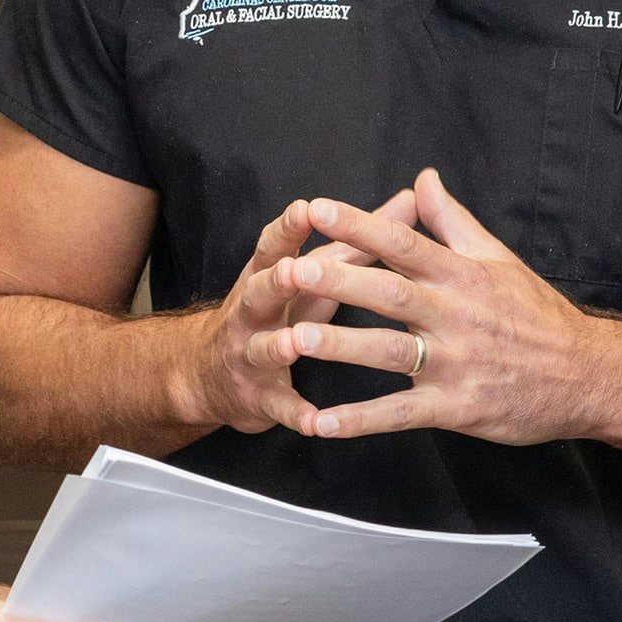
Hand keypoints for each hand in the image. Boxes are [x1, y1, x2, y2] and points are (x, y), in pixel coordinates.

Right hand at [179, 188, 418, 434]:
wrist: (211, 372)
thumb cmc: (279, 310)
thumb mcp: (311, 272)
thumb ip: (358, 238)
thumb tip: (410, 199)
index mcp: (266, 275)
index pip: (274, 246)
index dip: (289, 228)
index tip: (307, 208)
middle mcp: (252, 311)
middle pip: (261, 292)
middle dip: (276, 281)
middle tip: (293, 270)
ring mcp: (250, 354)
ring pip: (263, 348)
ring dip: (278, 346)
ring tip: (293, 343)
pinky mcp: (257, 396)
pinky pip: (277, 406)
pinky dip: (294, 413)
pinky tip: (314, 422)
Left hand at [251, 167, 615, 447]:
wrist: (588, 376)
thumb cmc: (537, 315)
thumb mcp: (499, 258)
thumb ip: (453, 220)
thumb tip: (422, 178)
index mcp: (461, 274)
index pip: (403, 242)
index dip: (358, 225)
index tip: (316, 209)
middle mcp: (455, 315)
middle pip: (389, 293)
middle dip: (339, 280)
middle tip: (292, 270)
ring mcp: (455, 363)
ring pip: (389, 352)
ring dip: (341, 347)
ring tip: (293, 339)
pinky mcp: (456, 407)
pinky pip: (400, 413)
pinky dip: (360, 419)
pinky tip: (321, 422)